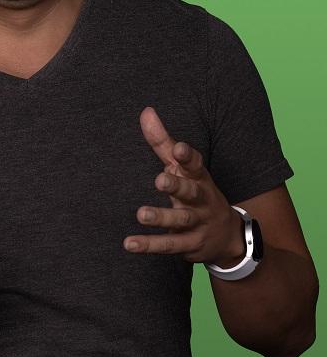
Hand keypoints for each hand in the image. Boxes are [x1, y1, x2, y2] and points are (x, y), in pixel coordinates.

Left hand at [123, 107, 244, 265]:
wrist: (226, 235)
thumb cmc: (195, 190)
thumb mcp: (182, 167)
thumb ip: (163, 142)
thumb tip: (146, 111)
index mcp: (199, 177)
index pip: (196, 164)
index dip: (187, 156)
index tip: (179, 148)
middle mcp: (200, 199)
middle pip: (191, 191)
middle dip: (177, 186)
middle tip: (160, 180)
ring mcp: (197, 223)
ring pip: (180, 220)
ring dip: (161, 218)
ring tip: (141, 214)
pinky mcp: (189, 244)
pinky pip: (169, 245)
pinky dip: (149, 245)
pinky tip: (129, 243)